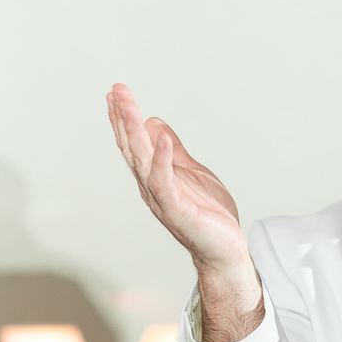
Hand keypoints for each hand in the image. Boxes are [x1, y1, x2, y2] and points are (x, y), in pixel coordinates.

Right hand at [107, 85, 250, 278]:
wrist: (224, 250)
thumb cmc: (208, 215)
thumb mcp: (191, 172)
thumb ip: (173, 150)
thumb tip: (154, 123)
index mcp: (154, 177)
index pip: (134, 143)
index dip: (123, 119)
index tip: (116, 93)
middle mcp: (151, 187)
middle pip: (132, 147)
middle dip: (123, 117)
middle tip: (117, 90)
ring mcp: (161, 198)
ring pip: (141, 160)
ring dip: (134, 131)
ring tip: (128, 105)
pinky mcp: (176, 210)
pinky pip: (165, 182)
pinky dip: (162, 159)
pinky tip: (161, 138)